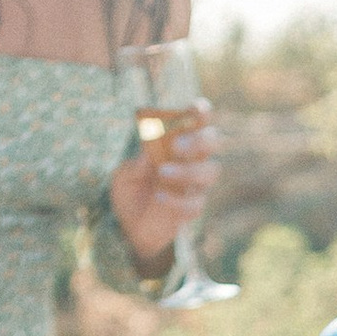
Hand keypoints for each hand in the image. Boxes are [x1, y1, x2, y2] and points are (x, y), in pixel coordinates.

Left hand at [110, 107, 219, 271]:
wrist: (130, 227)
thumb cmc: (130, 191)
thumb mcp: (124, 175)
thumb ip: (136, 164)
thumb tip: (147, 152)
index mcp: (177, 142)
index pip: (198, 121)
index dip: (201, 112)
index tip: (196, 108)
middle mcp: (192, 160)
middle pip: (212, 142)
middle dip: (199, 140)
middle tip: (177, 146)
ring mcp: (196, 185)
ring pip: (209, 172)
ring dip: (189, 170)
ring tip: (163, 173)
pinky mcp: (193, 209)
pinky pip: (195, 204)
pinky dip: (178, 200)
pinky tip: (160, 197)